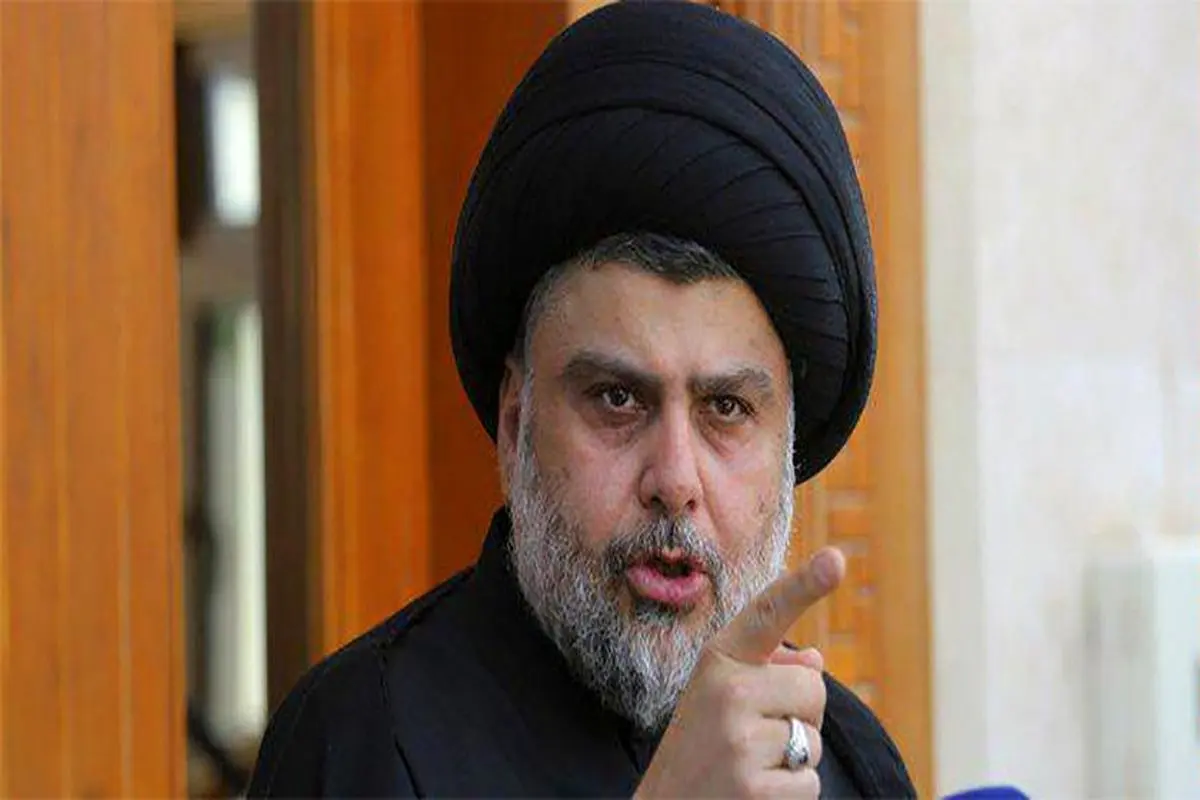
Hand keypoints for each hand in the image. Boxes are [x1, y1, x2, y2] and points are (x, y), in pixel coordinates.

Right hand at [635, 547, 844, 798]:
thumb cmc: (697, 750)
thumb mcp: (719, 698)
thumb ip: (765, 672)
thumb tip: (814, 658)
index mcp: (718, 660)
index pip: (768, 614)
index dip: (804, 584)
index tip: (837, 559)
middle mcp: (728, 691)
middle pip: (814, 688)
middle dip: (800, 715)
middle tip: (754, 736)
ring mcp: (740, 739)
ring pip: (814, 739)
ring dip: (793, 759)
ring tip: (746, 767)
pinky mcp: (754, 786)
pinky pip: (810, 783)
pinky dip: (791, 794)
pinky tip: (752, 794)